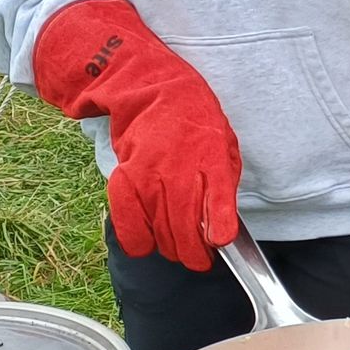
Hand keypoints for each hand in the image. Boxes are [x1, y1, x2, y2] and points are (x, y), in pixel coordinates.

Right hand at [31, 0, 241, 268]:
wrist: (153, 91)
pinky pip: (129, 227)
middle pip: (186, 231)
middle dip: (194, 256)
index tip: (218, 244)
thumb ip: (224, 185)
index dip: (219, 230)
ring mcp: (149, 176)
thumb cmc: (196, 122)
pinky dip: (139, 241)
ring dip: (170, 249)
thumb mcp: (225, 145)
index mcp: (213, 159)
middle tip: (198, 258)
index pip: (218, 204)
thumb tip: (221, 228)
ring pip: (160, 235)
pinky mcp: (124, 180)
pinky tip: (149, 237)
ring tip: (177, 245)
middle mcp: (180, 170)